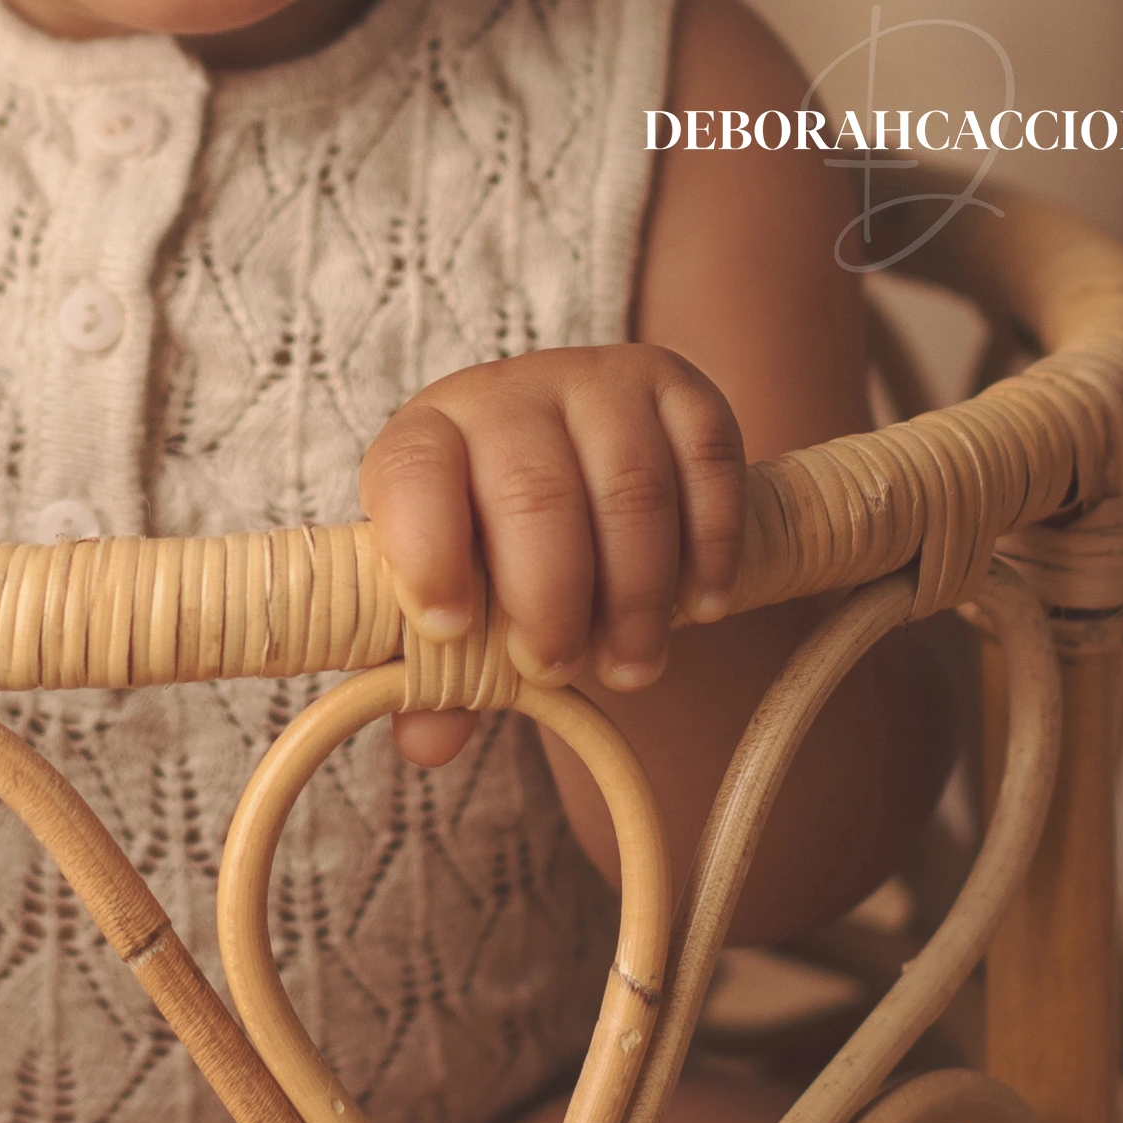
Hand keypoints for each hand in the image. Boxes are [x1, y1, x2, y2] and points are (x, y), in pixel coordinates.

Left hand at [359, 346, 748, 767]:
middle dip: (550, 600)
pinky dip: (710, 546)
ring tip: (632, 666)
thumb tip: (429, 742)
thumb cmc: (498, 551)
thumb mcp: (455, 600)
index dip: (426, 552)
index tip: (449, 630)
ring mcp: (600, 381)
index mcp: (428, 438)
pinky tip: (701, 607)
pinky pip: (708, 461)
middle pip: (534, 492)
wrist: (581, 466)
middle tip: (559, 670)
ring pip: (630, 486)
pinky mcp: (679, 386)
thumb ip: (434, 671)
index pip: (411, 473)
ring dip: (636, 594)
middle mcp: (510, 393)